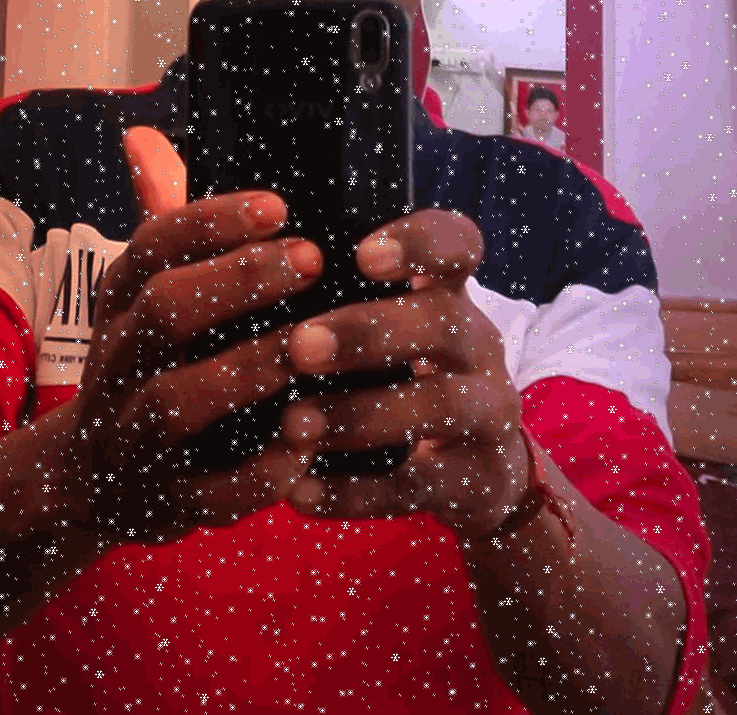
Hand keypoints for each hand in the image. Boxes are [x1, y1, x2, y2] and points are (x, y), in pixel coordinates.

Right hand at [61, 127, 322, 545]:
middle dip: (235, 283)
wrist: (87, 480)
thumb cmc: (146, 361)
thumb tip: (142, 135)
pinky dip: (254, 474)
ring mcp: (135, 438)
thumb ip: (160, 217)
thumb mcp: (142, 292)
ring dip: (245, 372)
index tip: (280, 206)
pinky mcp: (165, 504)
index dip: (211, 223)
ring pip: (174, 402)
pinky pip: (205, 495)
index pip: (153, 247)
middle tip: (309, 259)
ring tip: (311, 343)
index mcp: (120, 304)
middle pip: (162, 314)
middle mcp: (118, 364)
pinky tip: (305, 444)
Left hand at [279, 210, 532, 536]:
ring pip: (439, 405)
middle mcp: (478, 345)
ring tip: (292, 424)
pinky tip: (298, 492)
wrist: (480, 470)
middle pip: (444, 322)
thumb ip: (340, 299)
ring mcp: (486, 413)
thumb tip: (250, 273)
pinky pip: (415, 486)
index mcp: (450, 293)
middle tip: (301, 346)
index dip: (420, 243)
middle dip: (369, 332)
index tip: (362, 254)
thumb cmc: (403, 374)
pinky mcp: (473, 480)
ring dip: (360, 413)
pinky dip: (354, 491)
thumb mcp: (393, 326)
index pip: (457, 244)